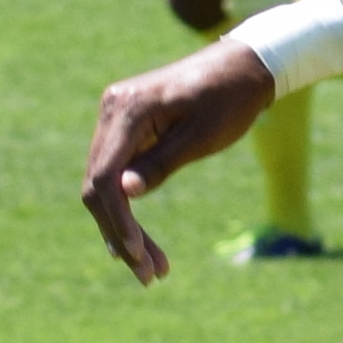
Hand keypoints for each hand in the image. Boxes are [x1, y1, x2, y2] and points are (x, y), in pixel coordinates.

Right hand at [83, 39, 276, 283]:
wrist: (244, 66)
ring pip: (104, 184)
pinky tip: (135, 243)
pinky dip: (126, 207)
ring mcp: (116, 118)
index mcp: (128, 110)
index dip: (118, 221)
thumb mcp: (203, 136)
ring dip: (124, 227)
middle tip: (149, 276)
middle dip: (121, 233)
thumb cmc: (231, 99)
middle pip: (99, 185)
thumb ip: (161, 163)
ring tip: (150, 270)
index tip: (138, 256)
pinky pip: (116, 173)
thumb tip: (125, 193)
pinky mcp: (127, 128)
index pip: (105, 177)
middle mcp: (112, 111)